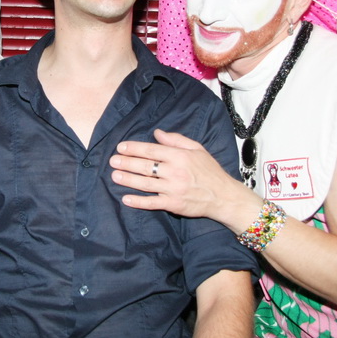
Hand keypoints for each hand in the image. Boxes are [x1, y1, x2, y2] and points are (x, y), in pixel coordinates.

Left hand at [110, 129, 248, 219]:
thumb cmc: (210, 171)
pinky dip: (138, 201)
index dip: (134, 148)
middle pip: (145, 166)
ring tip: (114, 176)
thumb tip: (157, 133)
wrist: (223, 196)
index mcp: (179, 156)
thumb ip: (176, 140)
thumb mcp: (197, 149)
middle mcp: (174, 172)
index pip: (151, 150)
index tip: (121, 147)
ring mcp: (173, 189)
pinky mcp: (173, 204)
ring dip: (128, 179)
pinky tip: (126, 199)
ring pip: (145, 184)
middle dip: (126, 162)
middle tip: (113, 161)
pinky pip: (152, 203)